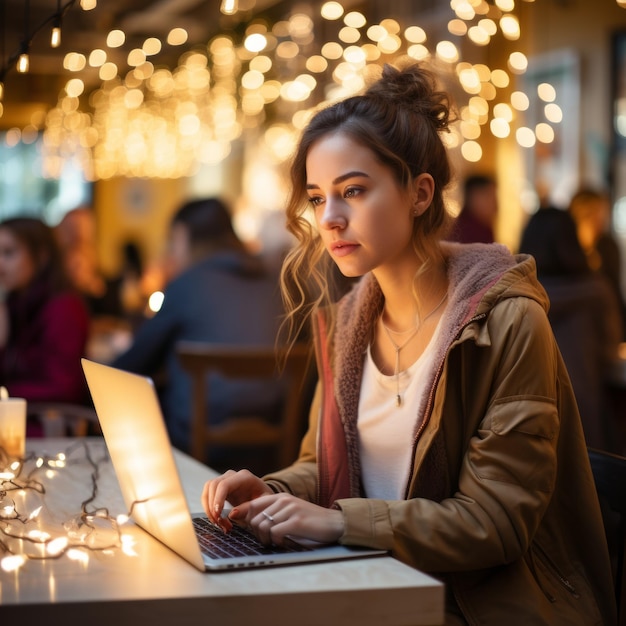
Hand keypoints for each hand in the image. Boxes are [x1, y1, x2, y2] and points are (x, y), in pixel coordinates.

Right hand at [202, 469, 272, 531]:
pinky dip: (208, 508)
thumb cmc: (264, 499)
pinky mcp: (218, 487)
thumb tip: (231, 514)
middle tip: (219, 523)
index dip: (218, 499)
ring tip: (219, 523)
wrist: (263, 495)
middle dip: (212, 506)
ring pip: (208, 490)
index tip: (217, 514)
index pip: (224, 484)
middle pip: (213, 485)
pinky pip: (207, 495)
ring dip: (208, 508)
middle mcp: (232, 475)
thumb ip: (249, 508)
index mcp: (244, 477)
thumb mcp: (263, 504)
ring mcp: (224, 479)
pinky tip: (217, 520)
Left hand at [229, 492, 344, 546]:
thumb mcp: (289, 513)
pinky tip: (283, 543)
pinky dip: (276, 541)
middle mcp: (283, 500)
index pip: (252, 504)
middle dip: (255, 533)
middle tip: (265, 540)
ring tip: (274, 542)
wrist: (333, 523)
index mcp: (280, 497)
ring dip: (265, 539)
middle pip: (255, 518)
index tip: (232, 519)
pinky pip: (275, 533)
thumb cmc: (309, 522)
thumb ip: (272, 514)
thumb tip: (250, 522)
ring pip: (262, 526)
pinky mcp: (296, 521)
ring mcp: (290, 510)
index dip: (240, 513)